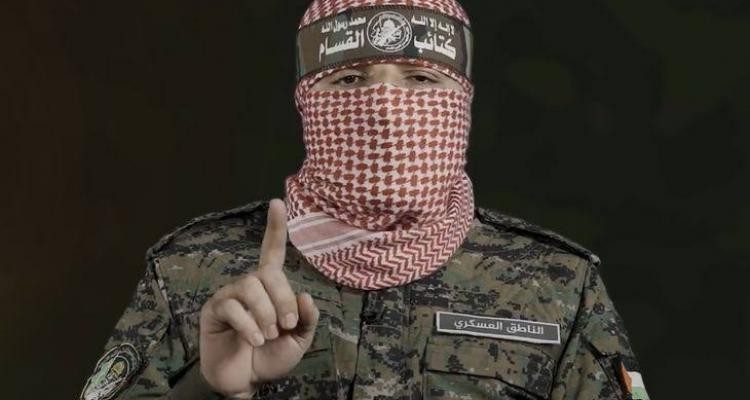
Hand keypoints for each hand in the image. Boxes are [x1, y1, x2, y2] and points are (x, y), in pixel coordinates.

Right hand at [199, 199, 318, 396]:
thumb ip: (307, 318)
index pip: (272, 251)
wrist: (246, 381)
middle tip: (286, 325)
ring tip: (268, 335)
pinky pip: (233, 307)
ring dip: (265, 312)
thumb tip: (304, 295)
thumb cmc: (271, 357)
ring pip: (250, 286)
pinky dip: (249, 325)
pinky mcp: (215, 310)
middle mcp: (249, 284)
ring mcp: (229, 296)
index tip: (277, 202)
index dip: (276, 228)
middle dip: (282, 299)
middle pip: (267, 273)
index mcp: (270, 287)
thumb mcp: (299, 340)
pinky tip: (255, 340)